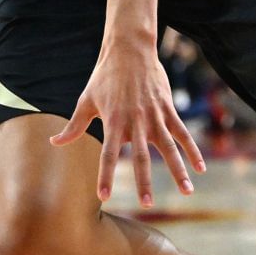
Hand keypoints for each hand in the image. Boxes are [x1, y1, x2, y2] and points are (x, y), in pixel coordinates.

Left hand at [51, 38, 205, 207]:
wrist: (130, 50)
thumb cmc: (104, 77)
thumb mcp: (86, 100)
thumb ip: (74, 126)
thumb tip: (54, 143)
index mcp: (113, 122)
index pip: (108, 154)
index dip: (105, 175)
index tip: (103, 196)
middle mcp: (135, 122)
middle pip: (140, 157)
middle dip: (144, 181)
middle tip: (148, 204)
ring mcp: (154, 116)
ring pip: (168, 148)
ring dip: (178, 171)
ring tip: (187, 192)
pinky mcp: (168, 109)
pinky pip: (182, 133)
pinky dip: (192, 150)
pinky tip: (201, 168)